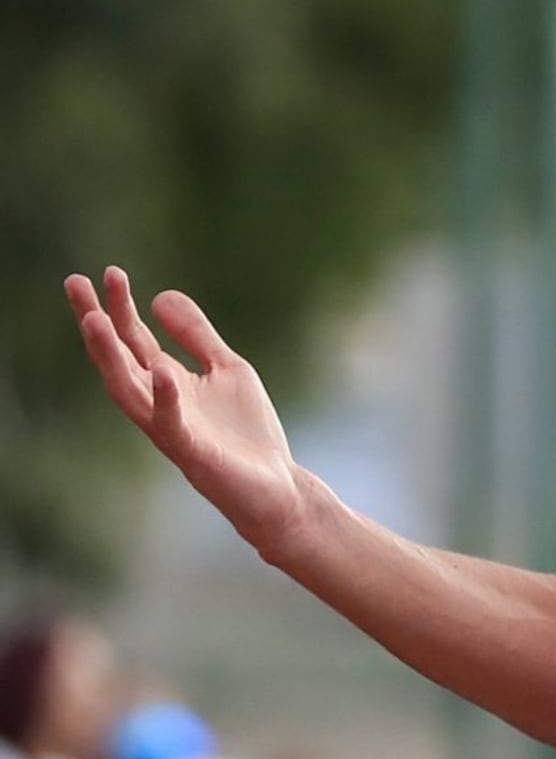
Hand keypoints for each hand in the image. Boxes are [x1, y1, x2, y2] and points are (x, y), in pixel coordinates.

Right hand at [65, 267, 304, 552]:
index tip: (106, 272)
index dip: (119, 307)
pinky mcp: (192, 452)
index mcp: (166, 383)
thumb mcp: (225, 368)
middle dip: (96, 322)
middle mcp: (158, 403)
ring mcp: (170, 428)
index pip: (134, 340)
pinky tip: (163, 371)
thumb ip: (195, 335)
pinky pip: (171, 424)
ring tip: (95, 320)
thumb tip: (159, 294)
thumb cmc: (246, 432)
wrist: (276, 485)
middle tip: (76, 283)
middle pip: (118, 358)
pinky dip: (166, 399)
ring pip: (128, 391)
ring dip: (110, 357)